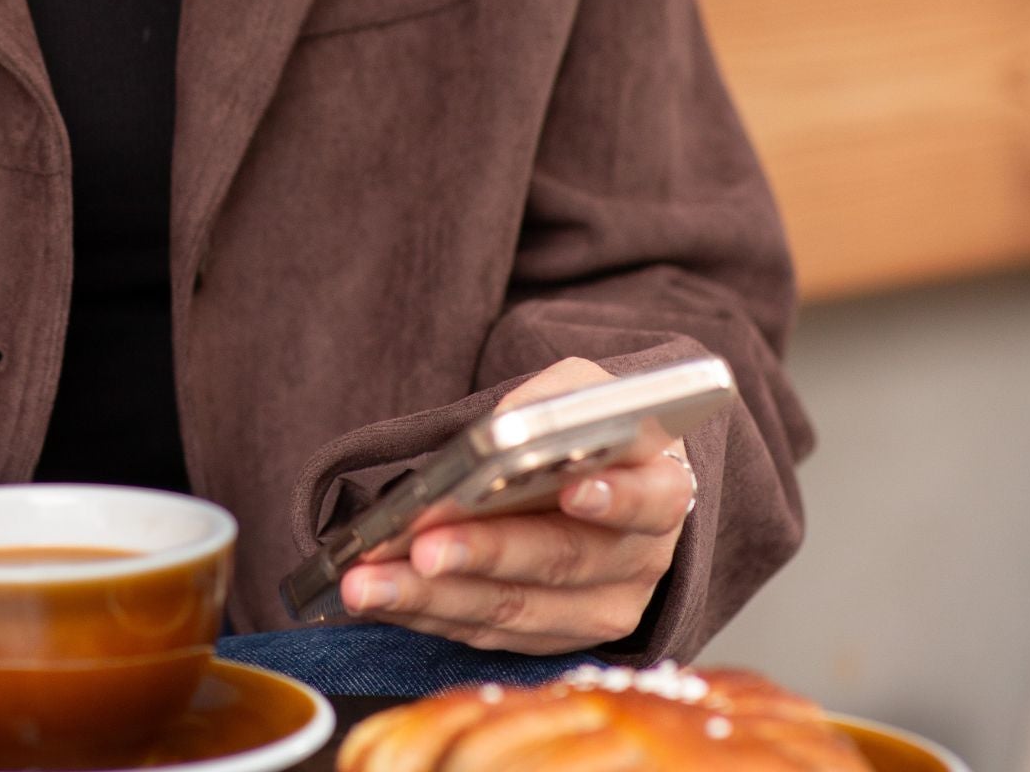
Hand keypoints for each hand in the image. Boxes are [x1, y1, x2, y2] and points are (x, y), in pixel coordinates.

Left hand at [339, 357, 691, 654]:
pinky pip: (489, 634)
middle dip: (484, 554)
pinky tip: (381, 599)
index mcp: (661, 488)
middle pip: (562, 561)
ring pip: (515, 610)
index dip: (615, 498)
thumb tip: (501, 433)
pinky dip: (430, 616)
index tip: (573, 490)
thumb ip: (551, 402)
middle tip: (420, 546)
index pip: (650, 497)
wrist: (604, 477)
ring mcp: (600, 608)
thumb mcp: (580, 390)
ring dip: (433, 599)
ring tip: (368, 583)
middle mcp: (639, 560)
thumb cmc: (589, 429)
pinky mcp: (557, 638)